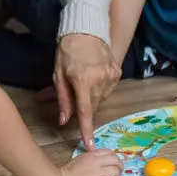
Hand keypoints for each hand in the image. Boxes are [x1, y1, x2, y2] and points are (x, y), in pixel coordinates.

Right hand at [50, 149, 120, 175]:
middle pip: (116, 161)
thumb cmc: (65, 174)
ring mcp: (98, 174)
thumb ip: (89, 160)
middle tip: (117, 174)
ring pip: (117, 172)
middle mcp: (96, 162)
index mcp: (91, 155)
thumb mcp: (78, 161)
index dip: (114, 159)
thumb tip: (99, 165)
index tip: (113, 165)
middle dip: (119, 168)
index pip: (109, 153)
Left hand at [52, 34, 120, 148]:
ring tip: (84, 79)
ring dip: (92, 95)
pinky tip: (94, 74)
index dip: (86, 130)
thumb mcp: (59, 75)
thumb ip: (63, 99)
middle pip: (93, 105)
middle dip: (84, 105)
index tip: (90, 146)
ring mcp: (111, 76)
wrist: (86, 29)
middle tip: (75, 92)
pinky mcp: (117, 72)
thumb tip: (64, 120)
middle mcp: (100, 80)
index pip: (85, 112)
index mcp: (83, 81)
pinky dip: (100, 87)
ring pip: (101, 98)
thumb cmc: (68, 52)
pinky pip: (108, 88)